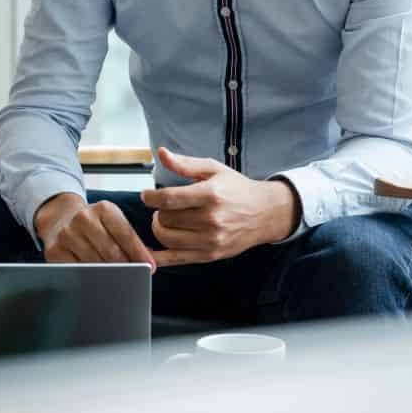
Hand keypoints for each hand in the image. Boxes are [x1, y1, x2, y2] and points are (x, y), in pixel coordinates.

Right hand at [35, 193, 155, 267]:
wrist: (60, 219)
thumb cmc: (94, 225)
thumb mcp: (114, 223)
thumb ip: (134, 242)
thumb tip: (155, 263)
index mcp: (104, 209)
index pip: (126, 235)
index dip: (139, 254)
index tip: (150, 268)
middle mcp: (84, 218)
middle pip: (112, 253)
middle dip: (126, 268)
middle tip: (135, 278)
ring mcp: (67, 234)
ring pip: (95, 264)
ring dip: (108, 275)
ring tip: (115, 279)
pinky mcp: (54, 250)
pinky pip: (78, 271)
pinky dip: (89, 277)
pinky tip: (94, 277)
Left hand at [139, 147, 298, 265]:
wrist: (264, 214)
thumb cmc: (238, 190)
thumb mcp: (214, 170)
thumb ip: (185, 163)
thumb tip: (162, 153)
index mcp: (210, 195)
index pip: (168, 199)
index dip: (150, 197)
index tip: (147, 196)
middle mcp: (211, 219)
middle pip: (165, 219)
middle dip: (159, 211)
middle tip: (165, 207)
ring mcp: (210, 240)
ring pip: (167, 238)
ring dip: (160, 229)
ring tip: (167, 220)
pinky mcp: (210, 255)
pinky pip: (175, 259)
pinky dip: (158, 256)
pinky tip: (150, 249)